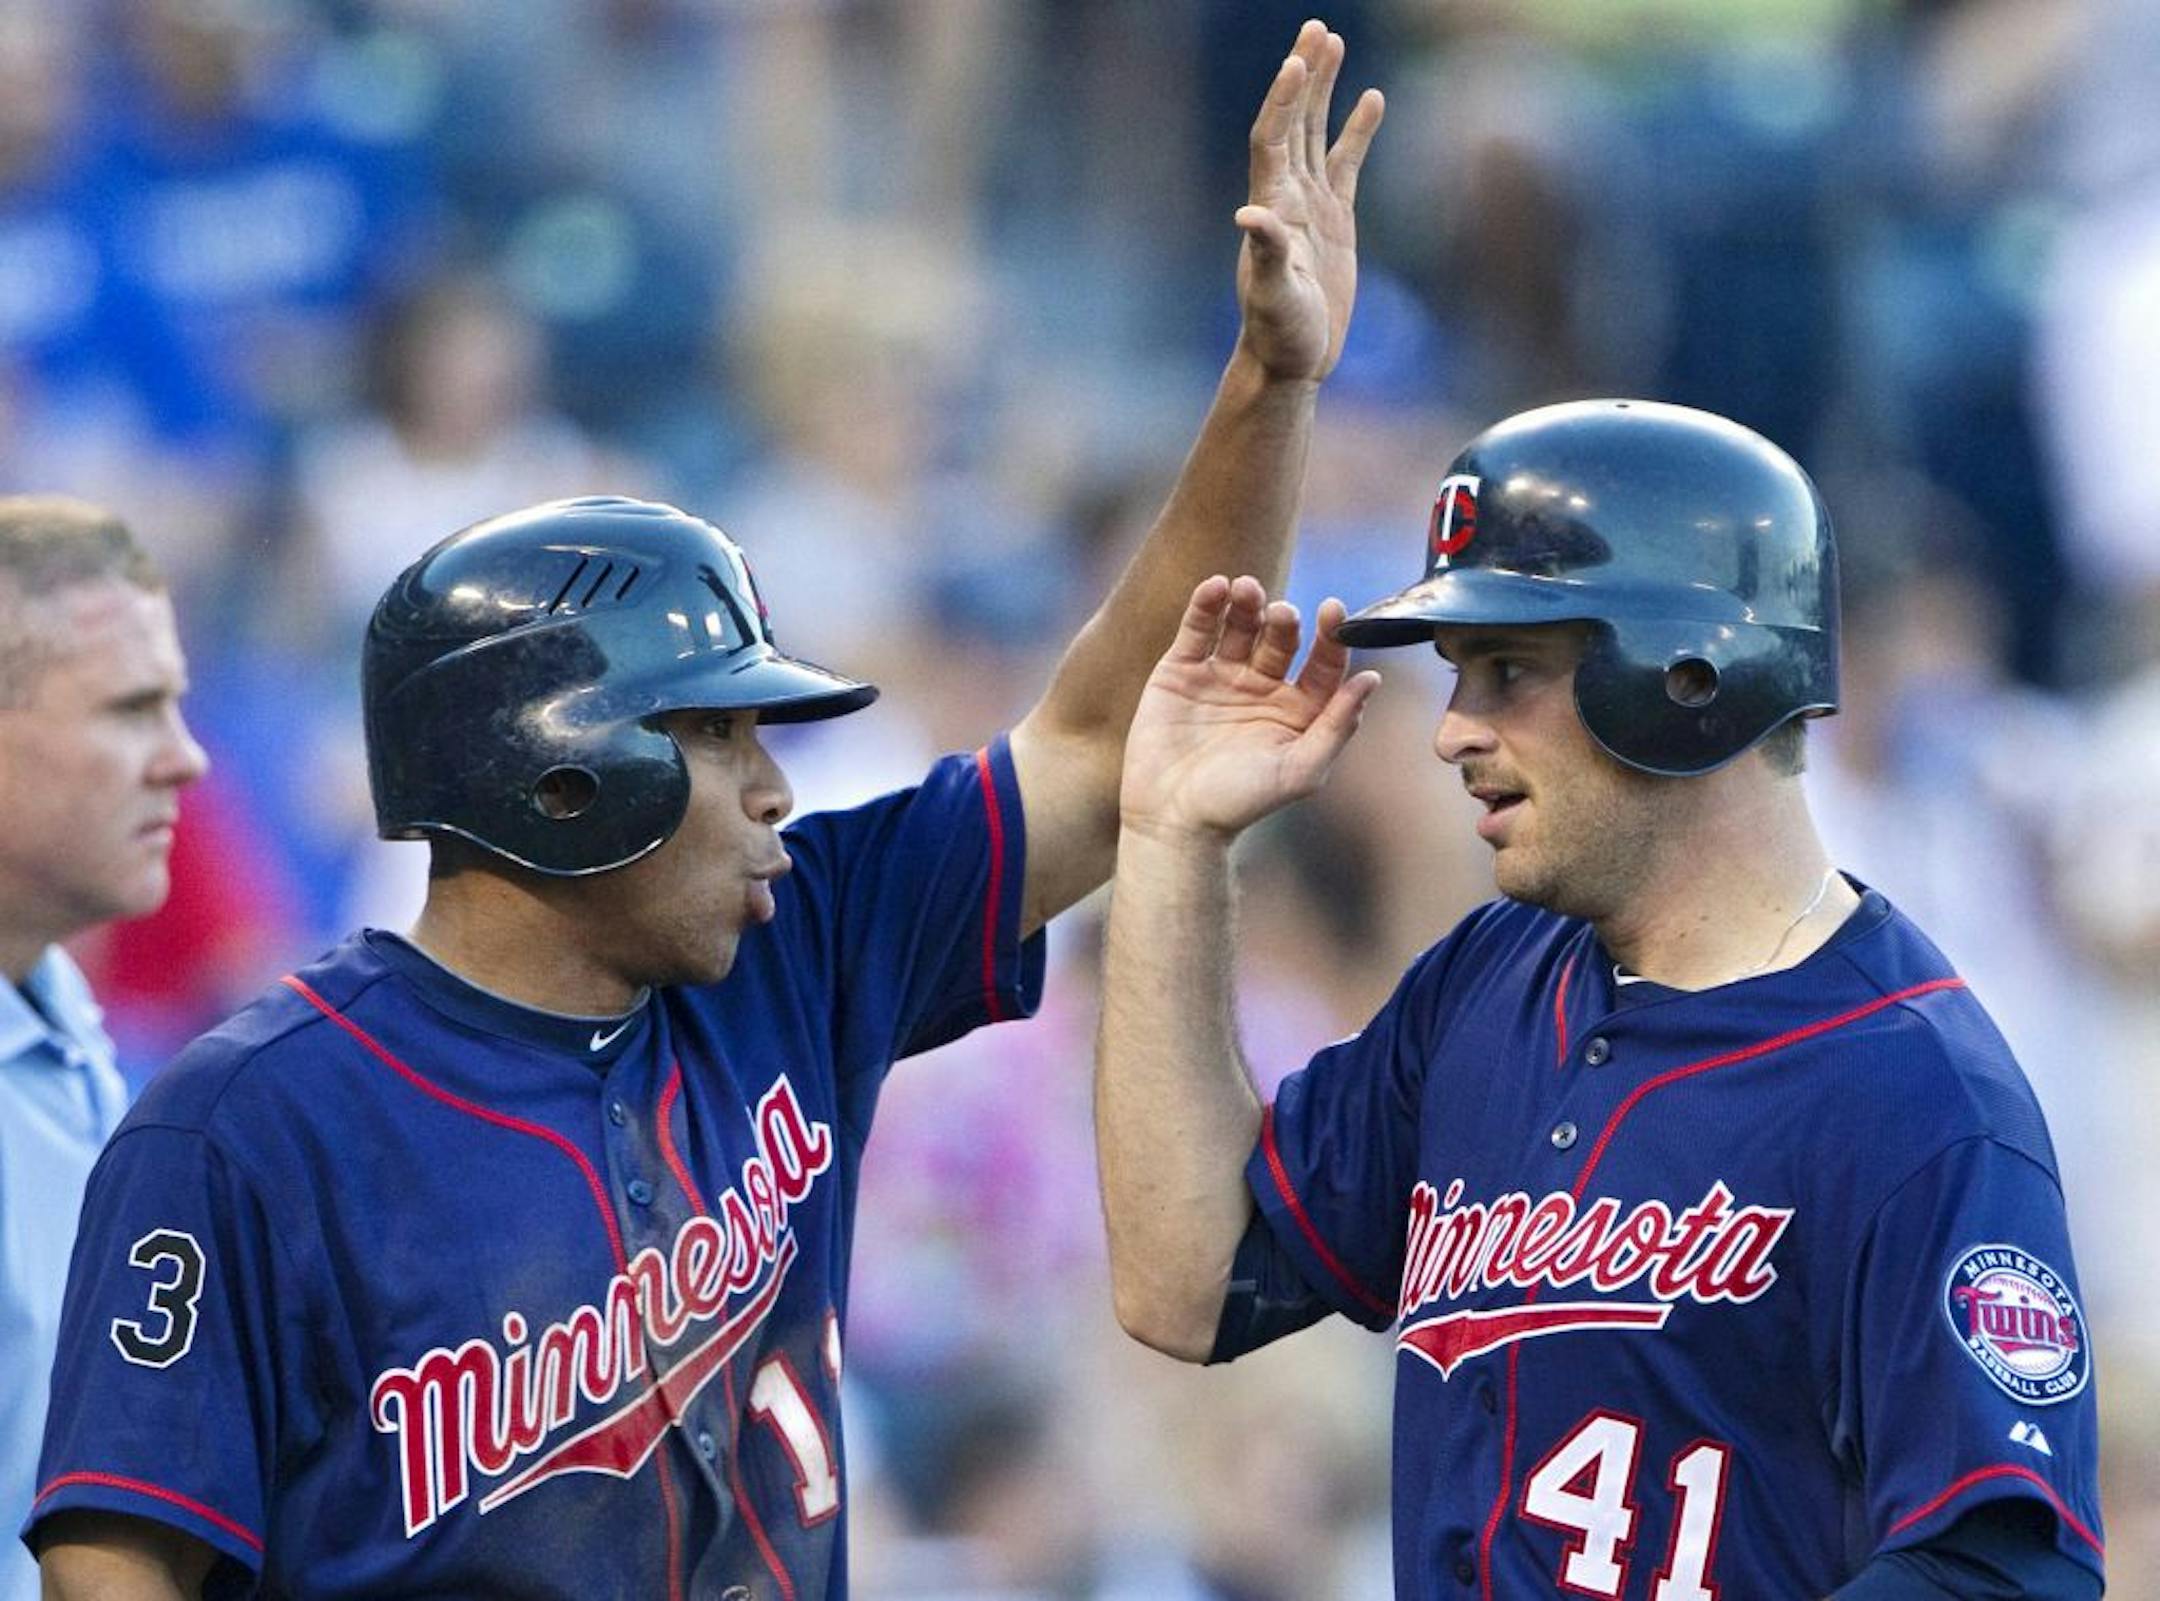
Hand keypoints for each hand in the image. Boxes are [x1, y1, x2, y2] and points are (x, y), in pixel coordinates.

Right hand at [1120, 576, 1380, 841]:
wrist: (1172, 818)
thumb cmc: (1240, 803)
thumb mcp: (1300, 771)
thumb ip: (1337, 726)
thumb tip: (1372, 679)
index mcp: (1299, 709)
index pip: (1324, 662)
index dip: (1332, 635)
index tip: (1333, 610)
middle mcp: (1263, 687)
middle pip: (1281, 637)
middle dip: (1284, 619)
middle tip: (1282, 613)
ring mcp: (1221, 675)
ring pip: (1240, 625)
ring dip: (1247, 602)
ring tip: (1246, 588)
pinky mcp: (1180, 671)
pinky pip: (1197, 629)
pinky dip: (1205, 605)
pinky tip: (1216, 586)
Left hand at [1235, 21, 1384, 382]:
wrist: (1291, 360)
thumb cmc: (1279, 333)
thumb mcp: (1272, 296)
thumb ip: (1265, 254)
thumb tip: (1249, 216)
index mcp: (1271, 206)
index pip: (1273, 138)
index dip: (1282, 99)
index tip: (1295, 60)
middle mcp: (1287, 197)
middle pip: (1293, 122)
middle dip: (1304, 75)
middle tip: (1316, 28)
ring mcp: (1312, 206)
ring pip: (1317, 134)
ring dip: (1324, 90)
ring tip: (1333, 43)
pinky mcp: (1335, 222)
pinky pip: (1346, 164)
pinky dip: (1357, 130)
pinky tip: (1372, 98)